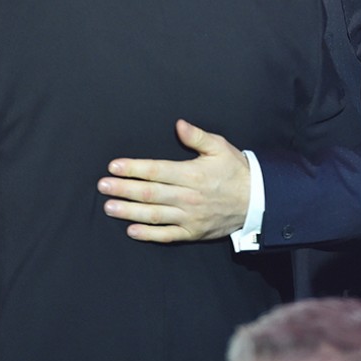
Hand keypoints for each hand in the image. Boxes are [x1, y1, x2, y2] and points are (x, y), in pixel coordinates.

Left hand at [97, 119, 249, 242]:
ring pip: (154, 215)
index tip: (114, 166)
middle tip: (102, 186)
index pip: (156, 171)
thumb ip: (197, 136)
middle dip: (123, 189)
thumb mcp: (220, 147)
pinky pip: (167, 235)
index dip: (133, 168)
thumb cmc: (236, 171)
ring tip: (109, 207)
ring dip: (129, 211)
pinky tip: (131, 230)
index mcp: (193, 174)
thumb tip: (179, 125)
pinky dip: (148, 234)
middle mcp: (189, 196)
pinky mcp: (193, 232)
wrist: (257, 201)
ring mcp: (190, 217)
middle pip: (149, 193)